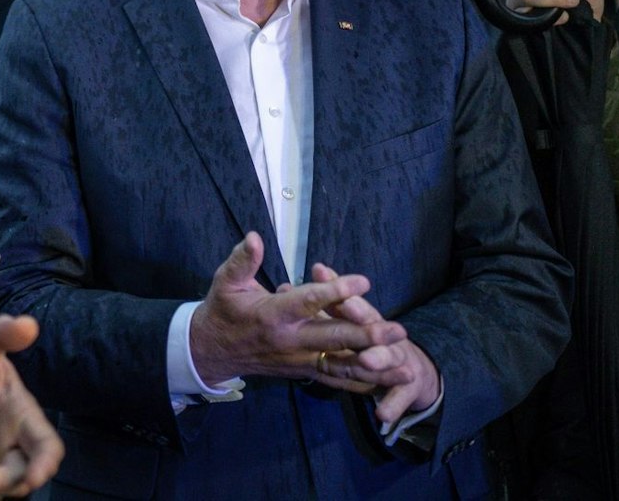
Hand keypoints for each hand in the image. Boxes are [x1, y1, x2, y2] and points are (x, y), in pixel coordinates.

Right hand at [189, 233, 405, 382]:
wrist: (212, 351)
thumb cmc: (223, 310)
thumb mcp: (226, 281)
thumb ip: (242, 260)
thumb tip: (254, 237)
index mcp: (272, 314)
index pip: (309, 302)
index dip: (336, 291)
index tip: (364, 281)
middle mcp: (290, 341)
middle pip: (333, 339)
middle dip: (368, 336)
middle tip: (397, 330)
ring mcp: (299, 360)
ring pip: (341, 365)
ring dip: (375, 365)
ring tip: (406, 364)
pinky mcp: (304, 371)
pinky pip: (337, 379)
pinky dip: (363, 382)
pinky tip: (389, 382)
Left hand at [303, 263, 441, 425]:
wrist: (412, 369)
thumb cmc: (373, 334)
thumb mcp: (357, 313)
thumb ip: (335, 292)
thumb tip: (315, 268)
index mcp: (366, 316)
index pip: (348, 298)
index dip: (335, 285)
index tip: (318, 270)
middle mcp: (381, 336)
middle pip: (370, 324)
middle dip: (359, 316)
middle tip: (348, 305)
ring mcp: (395, 360)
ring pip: (386, 358)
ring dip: (379, 359)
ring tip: (367, 360)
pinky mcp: (403, 386)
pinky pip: (397, 396)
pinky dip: (392, 404)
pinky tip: (382, 414)